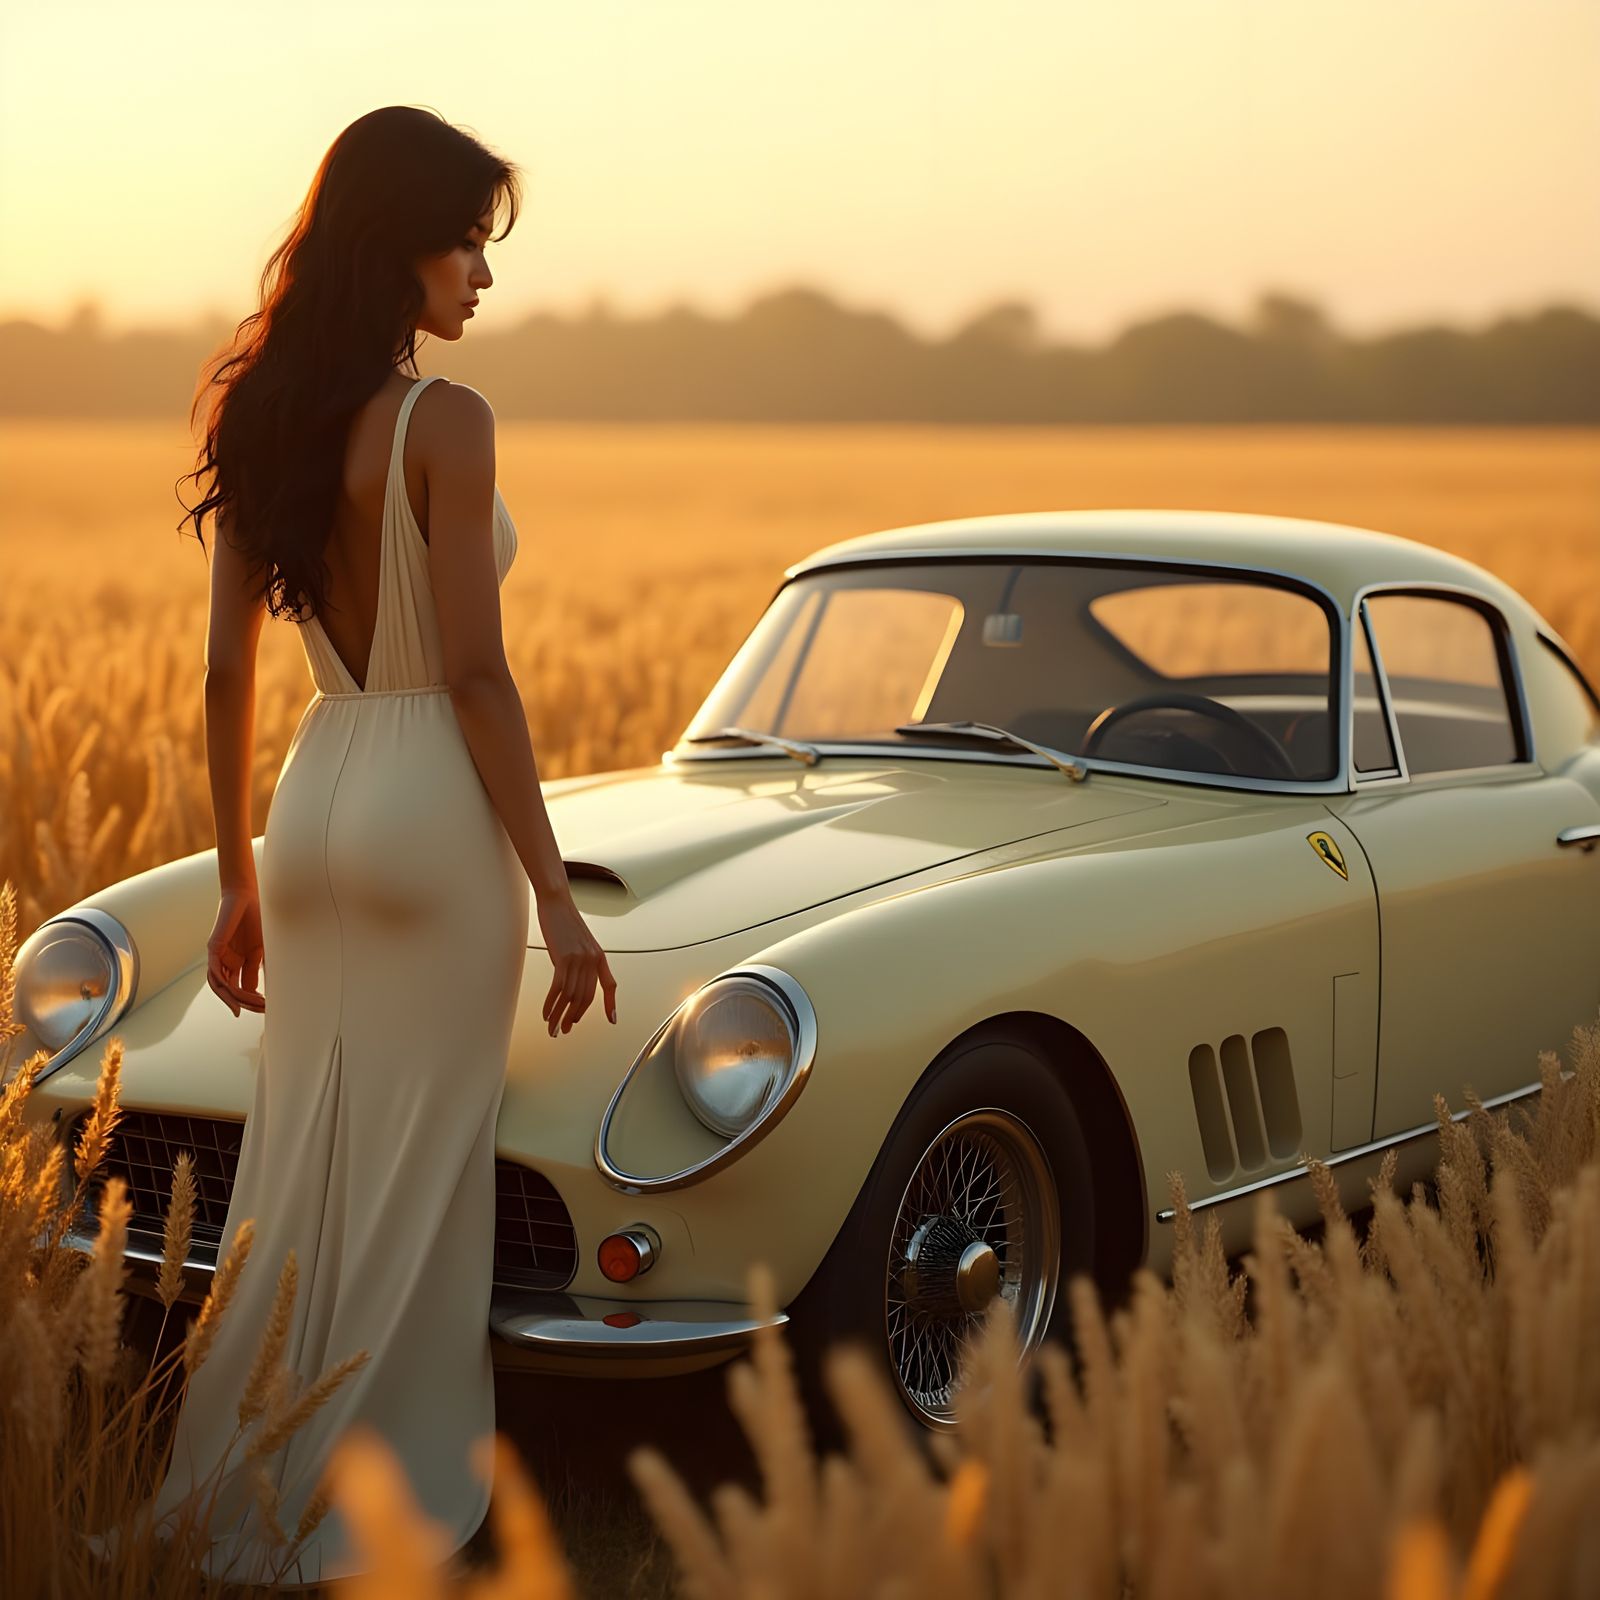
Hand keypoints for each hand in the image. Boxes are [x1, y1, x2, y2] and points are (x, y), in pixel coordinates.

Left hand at [207, 886, 265, 1016]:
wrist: (247, 896)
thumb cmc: (256, 919)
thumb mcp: (260, 950)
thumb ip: (255, 971)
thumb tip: (255, 992)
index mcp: (237, 963)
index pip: (241, 989)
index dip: (252, 1000)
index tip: (267, 1007)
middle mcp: (225, 963)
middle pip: (230, 990)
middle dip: (245, 1002)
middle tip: (261, 1009)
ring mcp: (218, 956)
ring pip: (220, 985)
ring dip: (233, 998)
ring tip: (247, 1006)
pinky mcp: (213, 948)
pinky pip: (214, 972)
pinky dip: (223, 985)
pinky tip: (235, 993)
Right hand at [536, 892, 617, 1036]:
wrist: (557, 901)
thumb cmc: (565, 920)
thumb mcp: (580, 942)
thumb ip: (581, 960)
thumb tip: (573, 980)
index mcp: (599, 956)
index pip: (609, 985)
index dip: (611, 1004)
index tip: (612, 1020)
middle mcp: (592, 960)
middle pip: (585, 997)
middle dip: (574, 1017)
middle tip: (565, 1030)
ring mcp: (579, 959)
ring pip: (571, 996)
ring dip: (560, 1016)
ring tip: (553, 1028)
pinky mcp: (563, 958)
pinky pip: (559, 988)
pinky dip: (551, 1004)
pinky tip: (547, 1013)